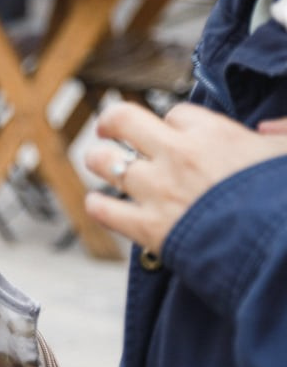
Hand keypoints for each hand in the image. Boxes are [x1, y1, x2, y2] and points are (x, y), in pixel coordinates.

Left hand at [84, 102, 286, 255]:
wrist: (284, 251)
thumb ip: (284, 135)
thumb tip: (265, 128)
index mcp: (215, 134)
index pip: (176, 114)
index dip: (175, 125)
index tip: (177, 136)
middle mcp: (179, 155)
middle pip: (123, 119)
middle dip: (113, 122)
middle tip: (110, 129)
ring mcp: (159, 190)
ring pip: (103, 160)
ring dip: (98, 160)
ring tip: (101, 162)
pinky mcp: (148, 227)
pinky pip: (104, 209)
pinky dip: (97, 205)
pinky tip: (100, 204)